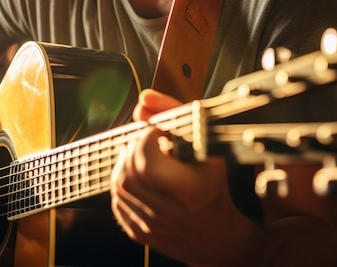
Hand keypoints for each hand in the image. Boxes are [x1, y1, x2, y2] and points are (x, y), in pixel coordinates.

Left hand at [110, 90, 257, 265]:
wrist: (219, 236)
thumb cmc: (214, 187)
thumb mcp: (206, 147)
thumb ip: (174, 115)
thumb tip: (144, 101)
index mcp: (188, 190)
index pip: (146, 160)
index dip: (147, 137)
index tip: (158, 131)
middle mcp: (168, 211)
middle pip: (129, 171)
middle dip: (133, 148)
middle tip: (146, 141)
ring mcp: (152, 225)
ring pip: (118, 186)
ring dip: (124, 163)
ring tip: (140, 155)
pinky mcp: (140, 234)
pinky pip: (118, 203)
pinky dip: (122, 184)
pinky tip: (136, 176)